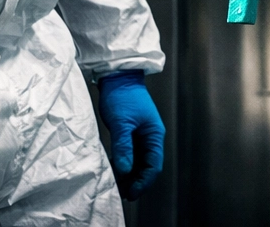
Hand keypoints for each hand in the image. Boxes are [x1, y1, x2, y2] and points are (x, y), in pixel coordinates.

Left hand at [97, 70, 164, 198]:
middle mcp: (151, 136)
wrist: (118, 77)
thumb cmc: (122, 96)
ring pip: (139, 161)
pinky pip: (131, 154)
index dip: (144, 181)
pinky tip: (115, 170)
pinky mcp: (132, 133)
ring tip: (118, 185)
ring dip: (130, 175)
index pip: (154, 165)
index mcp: (154, 134)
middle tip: (123, 193)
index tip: (132, 192)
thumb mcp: (121, 122)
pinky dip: (125, 164)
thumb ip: (123, 146)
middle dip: (137, 181)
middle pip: (148, 166)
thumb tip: (126, 170)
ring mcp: (142, 135)